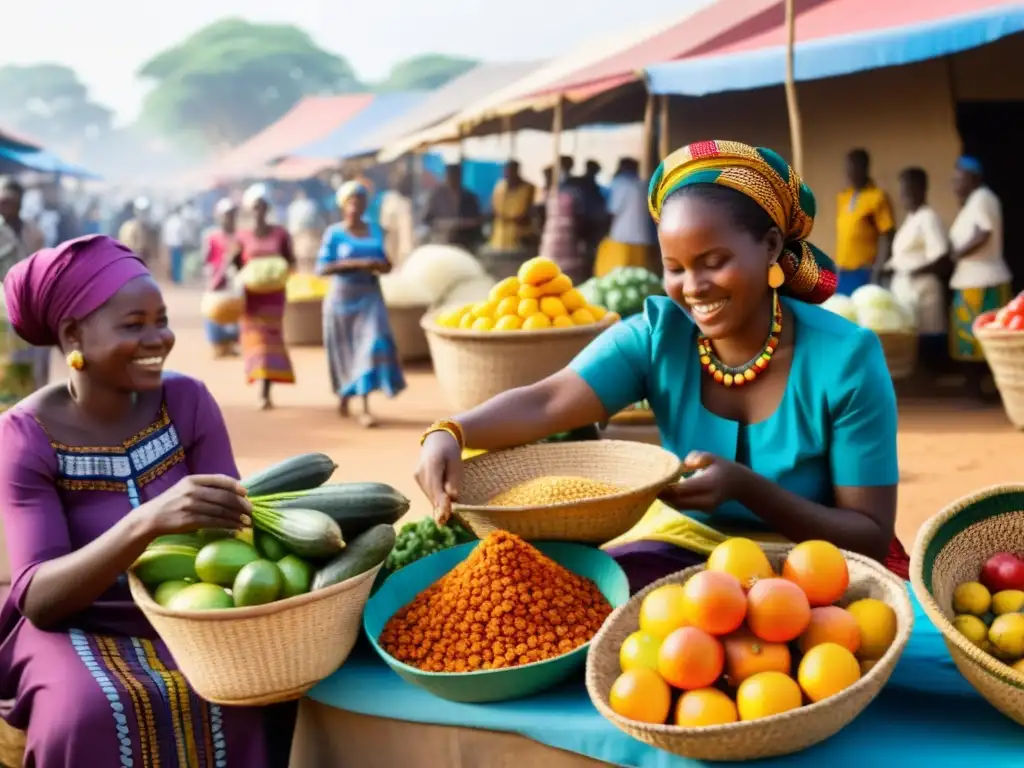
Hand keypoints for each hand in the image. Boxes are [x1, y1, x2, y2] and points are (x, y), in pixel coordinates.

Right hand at [132, 475, 251, 539]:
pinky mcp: (189, 520)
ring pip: (221, 511)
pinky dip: (228, 525)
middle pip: (224, 496)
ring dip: (237, 517)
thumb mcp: (186, 488)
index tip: (246, 493)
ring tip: (247, 522)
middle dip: (240, 504)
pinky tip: (236, 528)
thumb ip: (206, 488)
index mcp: (193, 480)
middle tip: (251, 511)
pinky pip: (214, 522)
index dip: (236, 487)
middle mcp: (192, 491)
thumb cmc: (173, 502)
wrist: (151, 518)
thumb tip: (233, 493)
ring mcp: (190, 505)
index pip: (220, 480)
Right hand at [414, 431, 462, 524]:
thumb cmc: (450, 451)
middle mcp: (420, 472)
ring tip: (444, 518)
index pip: (436, 487)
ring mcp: (417, 476)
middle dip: (439, 507)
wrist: (437, 441)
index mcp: (431, 464)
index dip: (441, 502)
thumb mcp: (456, 462)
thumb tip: (452, 497)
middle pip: (431, 493)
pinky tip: (440, 510)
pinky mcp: (417, 479)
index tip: (446, 515)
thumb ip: (454, 479)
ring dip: (437, 505)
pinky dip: (435, 500)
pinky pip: (428, 492)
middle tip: (445, 522)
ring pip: (429, 494)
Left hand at [657, 452, 745, 512]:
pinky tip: (664, 494)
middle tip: (649, 487)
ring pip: (680, 506)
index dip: (668, 487)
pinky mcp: (703, 511)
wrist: (739, 484)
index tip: (655, 481)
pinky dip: (673, 501)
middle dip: (664, 496)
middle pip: (679, 501)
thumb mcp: (712, 457)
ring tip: (654, 489)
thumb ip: (697, 457)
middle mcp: (708, 499)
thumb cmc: (722, 467)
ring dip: (667, 500)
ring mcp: (706, 507)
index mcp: (709, 483)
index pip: (684, 489)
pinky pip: (684, 507)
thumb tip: (683, 464)